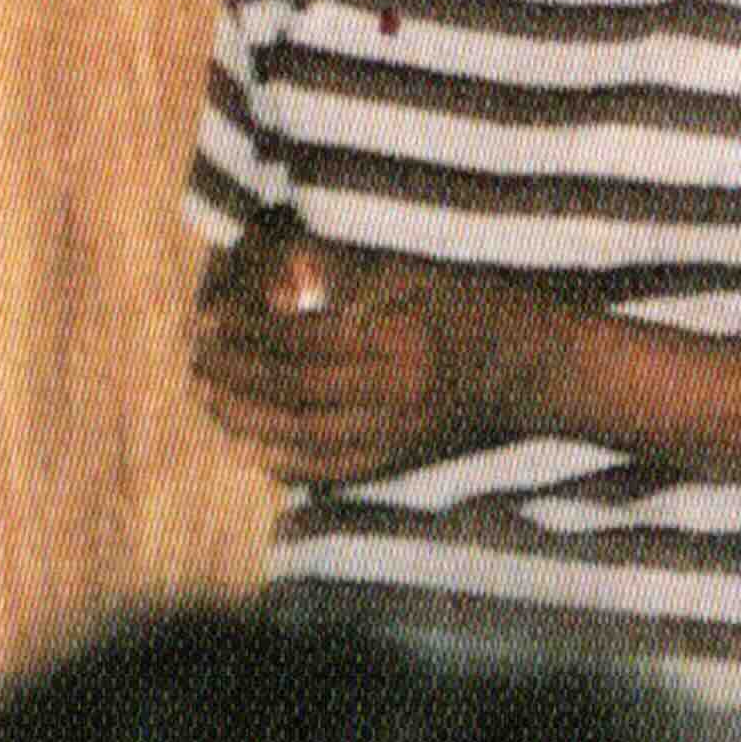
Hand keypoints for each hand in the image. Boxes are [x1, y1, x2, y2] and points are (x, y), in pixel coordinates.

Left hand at [186, 230, 521, 480]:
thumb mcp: (421, 271)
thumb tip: (283, 270)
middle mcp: (397, 396)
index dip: (245, 334)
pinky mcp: (407, 459)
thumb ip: (352, 273)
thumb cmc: (483, 303)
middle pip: (294, 392)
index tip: (204, 321)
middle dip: (235, 377)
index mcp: (398, 342)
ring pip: (305, 436)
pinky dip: (289, 463)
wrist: (547, 369)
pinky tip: (253, 450)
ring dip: (248, 420)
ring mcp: (401, 435)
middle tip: (192, 360)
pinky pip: (336, 471)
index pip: (300, 343)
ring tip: (207, 399)